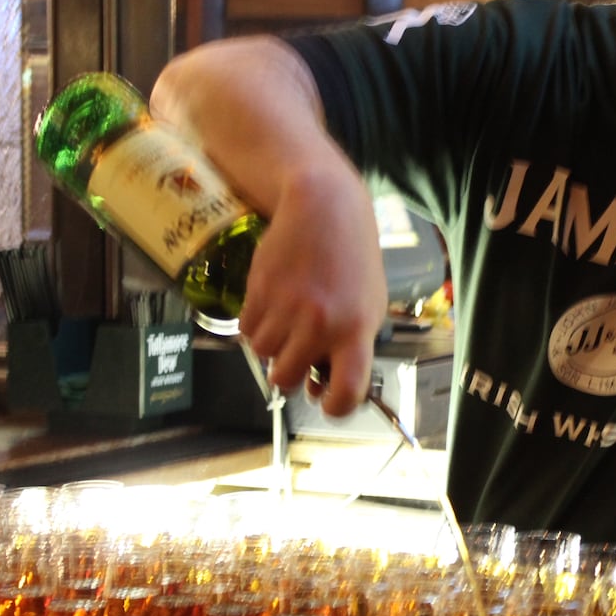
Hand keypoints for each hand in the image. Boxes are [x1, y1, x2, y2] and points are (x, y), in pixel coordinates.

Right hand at [237, 168, 385, 416]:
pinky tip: (274, 304)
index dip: (334, 408)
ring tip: (288, 320)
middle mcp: (319, 323)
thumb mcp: (369, 304)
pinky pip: (246, 331)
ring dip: (272, 347)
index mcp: (355, 330)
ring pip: (262, 356)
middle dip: (289, 375)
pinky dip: (256, 326)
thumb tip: (321, 387)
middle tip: (298, 356)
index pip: (345, 392)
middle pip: (287, 380)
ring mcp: (286, 307)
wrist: (324, 208)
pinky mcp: (258, 291)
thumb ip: (351, 346)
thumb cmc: (352, 259)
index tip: (326, 403)